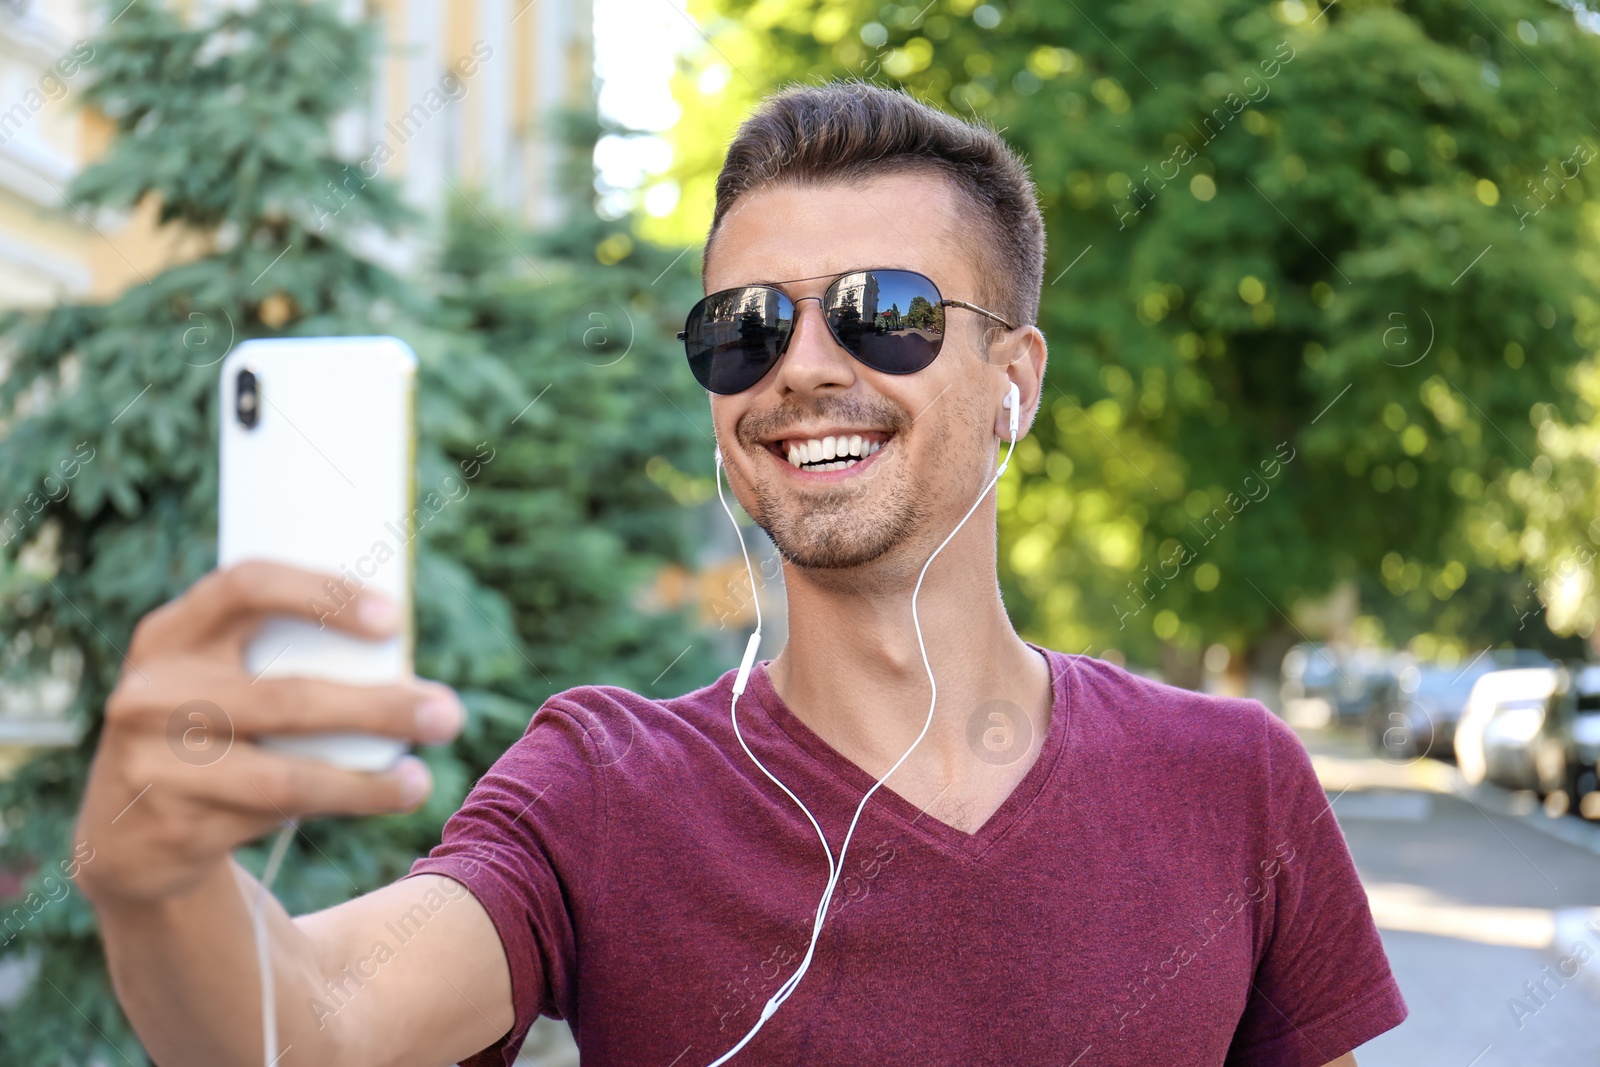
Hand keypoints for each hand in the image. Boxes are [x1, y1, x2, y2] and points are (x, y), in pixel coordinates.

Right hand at [72, 560, 462, 904]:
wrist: (127, 833)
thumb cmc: (213, 730)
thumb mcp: (222, 678)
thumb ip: (284, 658)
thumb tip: (402, 658)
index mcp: (172, 633)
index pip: (245, 587)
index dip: (323, 594)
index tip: (395, 620)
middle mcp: (152, 693)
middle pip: (286, 697)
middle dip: (379, 708)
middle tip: (450, 715)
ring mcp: (154, 764)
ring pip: (284, 776)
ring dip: (367, 781)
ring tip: (424, 780)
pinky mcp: (171, 826)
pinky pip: (272, 817)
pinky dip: (338, 805)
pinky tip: (383, 797)